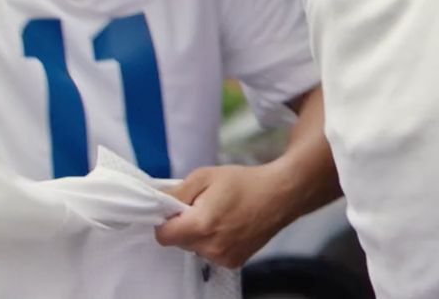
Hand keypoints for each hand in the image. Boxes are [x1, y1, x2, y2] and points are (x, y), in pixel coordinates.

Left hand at [154, 163, 305, 268]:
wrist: (281, 195)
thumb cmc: (244, 182)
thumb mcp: (205, 176)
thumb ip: (176, 191)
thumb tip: (157, 202)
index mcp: (201, 225)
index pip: (163, 236)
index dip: (165, 221)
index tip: (177, 210)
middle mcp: (211, 247)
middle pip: (179, 242)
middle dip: (185, 225)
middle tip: (204, 206)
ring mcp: (223, 258)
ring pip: (195, 248)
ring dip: (200, 234)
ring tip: (220, 215)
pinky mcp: (234, 262)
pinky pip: (211, 254)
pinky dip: (214, 242)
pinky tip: (230, 226)